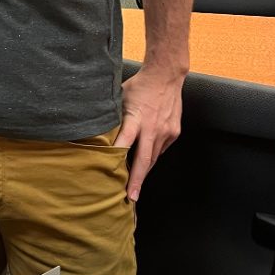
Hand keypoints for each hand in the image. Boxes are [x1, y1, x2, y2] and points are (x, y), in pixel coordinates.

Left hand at [114, 66, 183, 201]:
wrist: (166, 76)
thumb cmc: (138, 86)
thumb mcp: (120, 99)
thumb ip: (114, 118)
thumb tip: (99, 134)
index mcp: (136, 120)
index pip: (124, 143)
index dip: (118, 160)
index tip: (113, 176)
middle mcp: (153, 129)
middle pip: (144, 160)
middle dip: (137, 180)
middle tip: (131, 198)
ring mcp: (166, 132)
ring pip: (153, 157)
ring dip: (144, 170)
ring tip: (134, 185)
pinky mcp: (174, 132)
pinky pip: (161, 149)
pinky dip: (152, 155)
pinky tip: (145, 159)